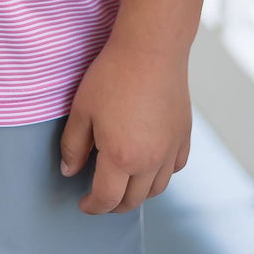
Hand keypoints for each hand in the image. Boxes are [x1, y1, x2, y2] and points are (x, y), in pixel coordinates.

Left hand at [59, 36, 191, 213]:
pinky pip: (174, 168)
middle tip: (101, 196)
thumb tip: (69, 171)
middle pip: (133, 200)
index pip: (106, 199)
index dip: (92, 206)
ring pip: (157, 189)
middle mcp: (150, 161)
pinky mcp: (184, 136)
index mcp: (121, 157)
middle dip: (113, 204)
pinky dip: (161, 174)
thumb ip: (73, 145)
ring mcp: (170, 150)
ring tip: (124, 183)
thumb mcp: (82, 109)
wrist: (151, 48)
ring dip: (138, 193)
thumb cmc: (114, 74)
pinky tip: (150, 163)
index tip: (84, 203)